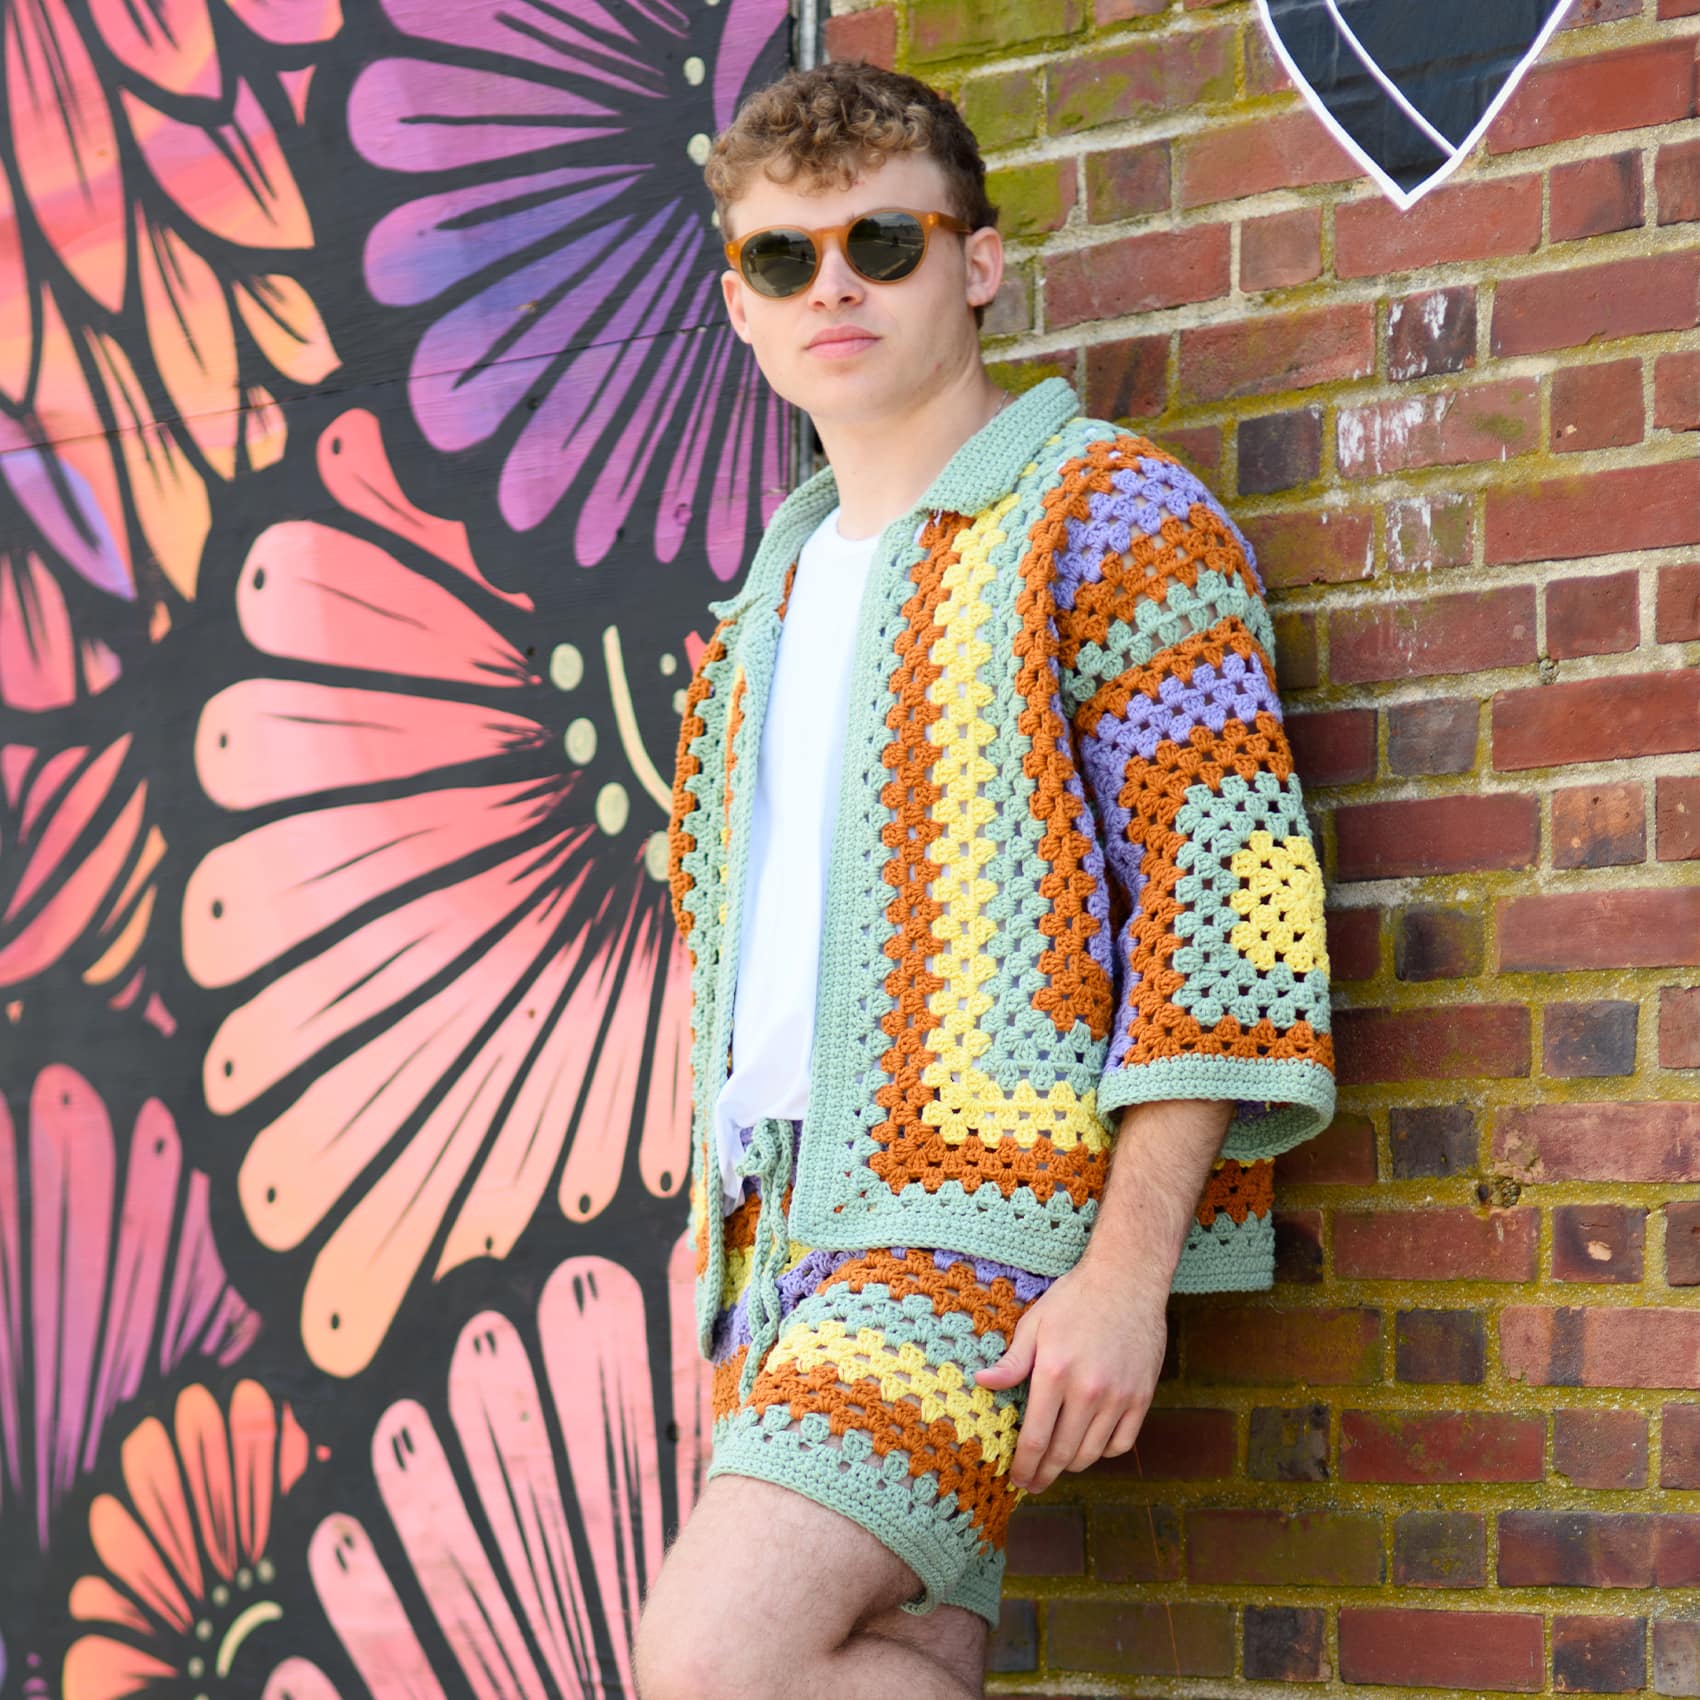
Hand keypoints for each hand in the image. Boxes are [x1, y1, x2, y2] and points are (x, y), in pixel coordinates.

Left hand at [972, 1259, 1167, 1493]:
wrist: (1127, 1280)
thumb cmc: (1075, 1298)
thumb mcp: (1036, 1324)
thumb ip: (1012, 1361)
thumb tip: (982, 1384)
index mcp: (1054, 1373)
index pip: (1034, 1438)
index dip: (1023, 1466)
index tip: (1016, 1478)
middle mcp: (1087, 1391)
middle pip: (1062, 1454)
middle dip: (1043, 1474)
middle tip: (1033, 1483)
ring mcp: (1119, 1397)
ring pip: (1092, 1454)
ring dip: (1072, 1465)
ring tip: (1058, 1464)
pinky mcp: (1142, 1397)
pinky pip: (1122, 1443)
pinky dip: (1104, 1451)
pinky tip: (1091, 1445)